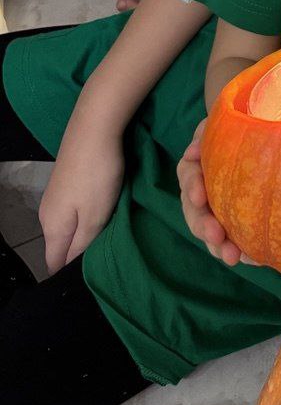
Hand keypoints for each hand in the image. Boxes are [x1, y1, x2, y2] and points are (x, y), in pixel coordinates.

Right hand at [39, 131, 123, 272]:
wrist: (94, 128)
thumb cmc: (97, 175)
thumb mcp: (95, 217)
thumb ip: (81, 245)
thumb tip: (67, 267)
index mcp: (52, 229)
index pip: (54, 264)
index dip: (69, 274)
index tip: (91, 276)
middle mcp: (47, 214)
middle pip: (61, 245)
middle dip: (79, 253)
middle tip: (106, 255)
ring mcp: (56, 195)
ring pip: (69, 226)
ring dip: (86, 232)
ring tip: (108, 232)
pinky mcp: (67, 180)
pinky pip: (74, 208)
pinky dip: (87, 213)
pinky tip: (103, 206)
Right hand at [177, 119, 251, 265]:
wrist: (256, 133)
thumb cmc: (235, 127)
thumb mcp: (219, 122)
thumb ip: (205, 134)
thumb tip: (192, 153)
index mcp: (196, 169)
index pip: (189, 177)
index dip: (192, 187)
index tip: (199, 196)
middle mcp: (202, 194)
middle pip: (196, 214)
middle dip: (204, 228)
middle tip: (217, 238)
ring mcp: (218, 211)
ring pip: (212, 233)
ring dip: (220, 247)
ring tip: (233, 257)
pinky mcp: (236, 223)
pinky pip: (236, 239)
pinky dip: (244, 251)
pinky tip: (256, 258)